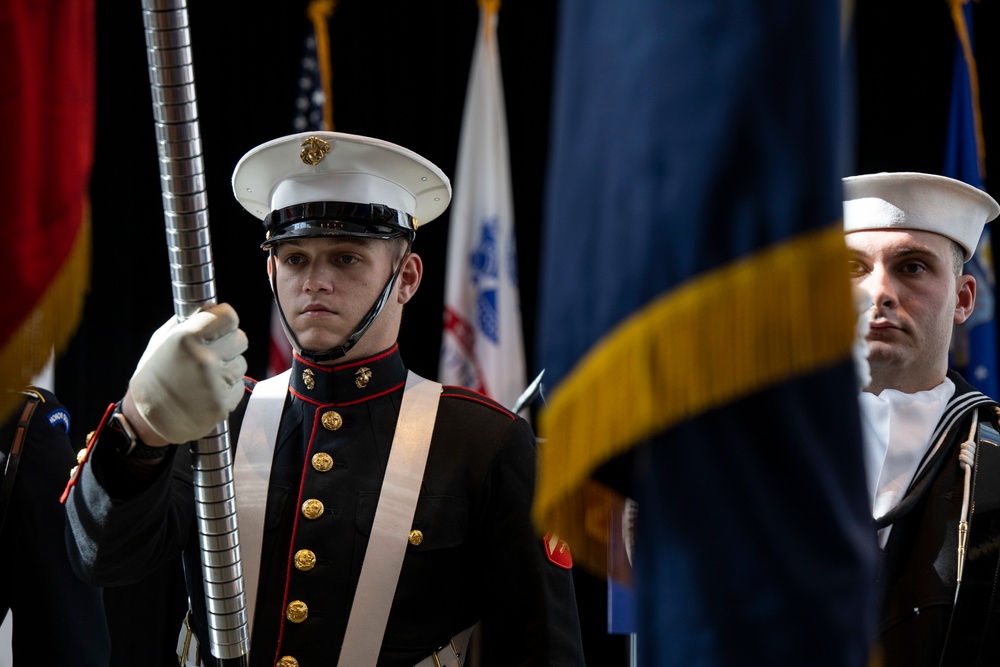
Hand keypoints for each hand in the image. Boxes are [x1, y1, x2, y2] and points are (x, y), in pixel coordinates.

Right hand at [127, 303, 248, 443]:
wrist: (147, 419)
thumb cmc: (154, 375)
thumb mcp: (162, 339)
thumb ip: (190, 321)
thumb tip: (213, 306)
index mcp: (187, 338)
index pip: (229, 316)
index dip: (224, 320)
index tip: (218, 324)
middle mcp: (204, 359)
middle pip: (240, 338)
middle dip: (228, 344)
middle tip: (208, 354)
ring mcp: (215, 383)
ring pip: (241, 363)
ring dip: (227, 368)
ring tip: (203, 377)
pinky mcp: (223, 404)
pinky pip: (239, 386)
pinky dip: (227, 388)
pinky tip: (207, 392)